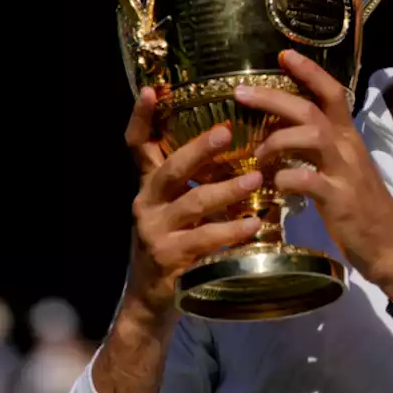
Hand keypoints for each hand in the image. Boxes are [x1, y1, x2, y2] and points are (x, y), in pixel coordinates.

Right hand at [121, 87, 264, 320]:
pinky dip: (230, 231)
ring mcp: (154, 231)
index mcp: (148, 185)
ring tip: (256, 180)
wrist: (151, 302)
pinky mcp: (168, 259)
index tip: (153, 90)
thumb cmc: (174, 246)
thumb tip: (234, 142)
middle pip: (168, 169)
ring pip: (191, 203)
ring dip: (226, 190)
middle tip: (226, 132)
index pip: (136, 144)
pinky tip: (253, 225)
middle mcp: (145, 203)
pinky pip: (202, 240)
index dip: (141, 117)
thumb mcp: (177, 208)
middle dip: (198, 149)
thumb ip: (195, 180)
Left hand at [235, 50, 392, 302]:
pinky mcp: (340, 200)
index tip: (283, 54)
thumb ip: (318, 151)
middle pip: (311, 109)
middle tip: (241, 92)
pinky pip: (308, 180)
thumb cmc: (363, 209)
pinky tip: (275, 187)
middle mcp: (348, 148)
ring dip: (276, 139)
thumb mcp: (344, 171)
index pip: (332, 93)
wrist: (391, 247)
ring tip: (258, 155)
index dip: (309, 71)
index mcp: (349, 138)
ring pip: (311, 136)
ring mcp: (345, 172)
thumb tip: (283, 134)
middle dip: (273, 97)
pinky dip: (285, 179)